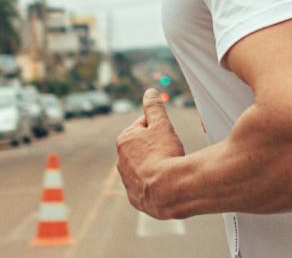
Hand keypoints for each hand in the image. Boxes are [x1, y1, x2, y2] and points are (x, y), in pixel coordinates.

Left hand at [116, 89, 185, 218]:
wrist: (168, 190)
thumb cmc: (165, 154)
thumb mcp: (161, 124)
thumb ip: (154, 107)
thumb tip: (149, 92)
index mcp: (124, 140)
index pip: (143, 126)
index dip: (159, 129)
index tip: (167, 136)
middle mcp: (120, 161)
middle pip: (143, 148)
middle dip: (156, 148)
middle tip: (171, 152)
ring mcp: (127, 181)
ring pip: (144, 168)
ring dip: (155, 166)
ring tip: (169, 169)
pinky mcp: (135, 199)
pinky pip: (146, 187)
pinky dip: (155, 185)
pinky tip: (165, 184)